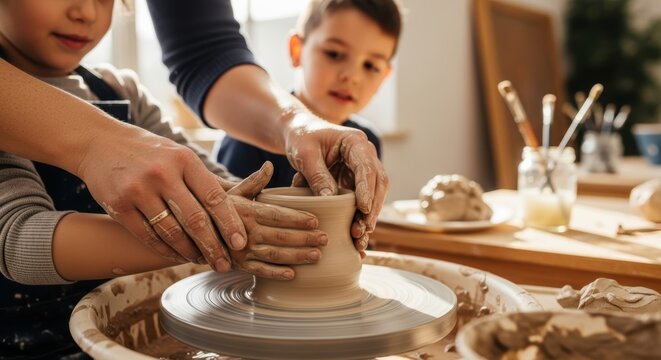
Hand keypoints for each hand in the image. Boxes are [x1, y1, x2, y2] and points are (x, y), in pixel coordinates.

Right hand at [78, 130, 245, 271]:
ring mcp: (139, 189)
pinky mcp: (119, 205)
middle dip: (213, 247)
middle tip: (224, 264)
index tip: (240, 243)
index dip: (229, 223)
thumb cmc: (152, 153)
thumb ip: (204, 180)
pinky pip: (147, 236)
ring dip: (190, 252)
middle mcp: (162, 173)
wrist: (101, 142)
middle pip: (195, 220)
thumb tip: (241, 202)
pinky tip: (177, 256)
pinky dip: (165, 250)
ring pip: (171, 232)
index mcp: (184, 160)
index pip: (214, 197)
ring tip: (201, 261)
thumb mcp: (180, 155)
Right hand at [223, 162, 326, 279]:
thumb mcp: (233, 193)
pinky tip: (292, 274)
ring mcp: (241, 250)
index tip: (316, 221)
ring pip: (274, 254)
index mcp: (246, 211)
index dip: (297, 219)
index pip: (277, 215)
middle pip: (280, 236)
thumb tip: (269, 165)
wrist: (194, 232)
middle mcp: (244, 231)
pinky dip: (276, 274)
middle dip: (305, 238)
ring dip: (297, 256)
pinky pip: (259, 271)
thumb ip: (253, 182)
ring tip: (317, 256)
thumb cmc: (219, 210)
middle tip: (325, 239)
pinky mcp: (238, 265)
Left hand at [286, 114, 388, 257]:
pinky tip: (356, 236)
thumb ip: (317, 175)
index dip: (367, 189)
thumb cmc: (301, 138)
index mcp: (355, 142)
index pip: (366, 167)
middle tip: (363, 228)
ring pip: (374, 195)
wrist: (298, 132)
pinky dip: (359, 218)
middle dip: (372, 208)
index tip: (363, 208)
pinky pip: (362, 201)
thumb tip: (330, 200)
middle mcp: (364, 156)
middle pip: (377, 183)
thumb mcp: (305, 154)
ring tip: (359, 237)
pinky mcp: (354, 183)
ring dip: (368, 216)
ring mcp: (361, 170)